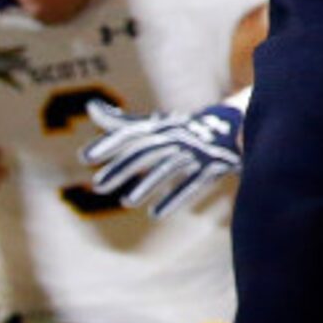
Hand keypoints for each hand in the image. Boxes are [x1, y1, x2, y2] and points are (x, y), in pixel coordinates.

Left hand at [83, 98, 244, 217]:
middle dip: (123, 167)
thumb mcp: (155, 124)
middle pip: (148, 150)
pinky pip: (194, 183)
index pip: (133, 132)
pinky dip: (175, 198)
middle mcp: (179, 135)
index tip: (85, 157)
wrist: (237, 126)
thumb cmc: (184, 130)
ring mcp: (198, 150)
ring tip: (126, 202)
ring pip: (169, 167)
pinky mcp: (215, 165)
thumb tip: (92, 108)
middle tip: (98, 185)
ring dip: (147, 185)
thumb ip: (123, 122)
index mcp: (164, 125)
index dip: (110, 143)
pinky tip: (156, 214)